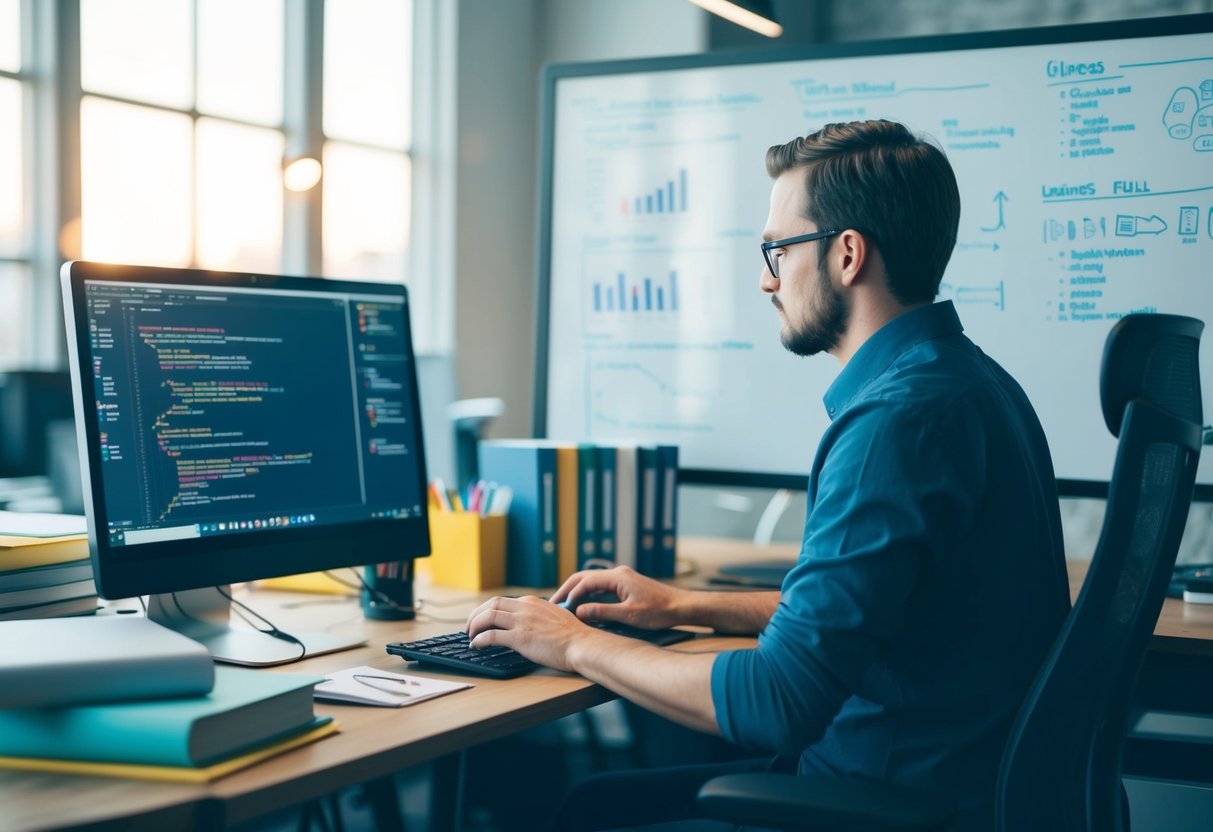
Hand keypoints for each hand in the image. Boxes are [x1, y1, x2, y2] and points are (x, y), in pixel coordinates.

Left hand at [465, 594, 595, 671]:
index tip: (482, 619)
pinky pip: (491, 636)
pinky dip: (479, 640)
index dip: (487, 610)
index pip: (501, 601)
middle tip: (469, 627)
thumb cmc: (573, 636)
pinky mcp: (520, 638)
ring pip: (487, 617)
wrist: (582, 644)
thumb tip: (531, 623)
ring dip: (474, 626)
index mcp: (532, 602)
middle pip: (490, 605)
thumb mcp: (555, 616)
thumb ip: (540, 616)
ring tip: (469, 636)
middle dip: (475, 615)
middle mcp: (525, 607)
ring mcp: (522, 622)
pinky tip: (476, 646)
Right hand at [550, 565, 686, 629]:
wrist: (681, 606)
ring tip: (562, 604)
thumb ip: (602, 612)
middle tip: (552, 603)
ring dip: (576, 591)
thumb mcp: (629, 615)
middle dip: (567, 589)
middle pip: (584, 577)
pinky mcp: (625, 584)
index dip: (571, 595)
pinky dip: (587, 593)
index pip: (585, 582)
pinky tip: (582, 604)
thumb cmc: (659, 611)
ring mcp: (621, 578)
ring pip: (591, 580)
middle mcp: (617, 573)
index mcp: (617, 577)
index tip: (561, 609)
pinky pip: (600, 585)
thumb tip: (579, 612)